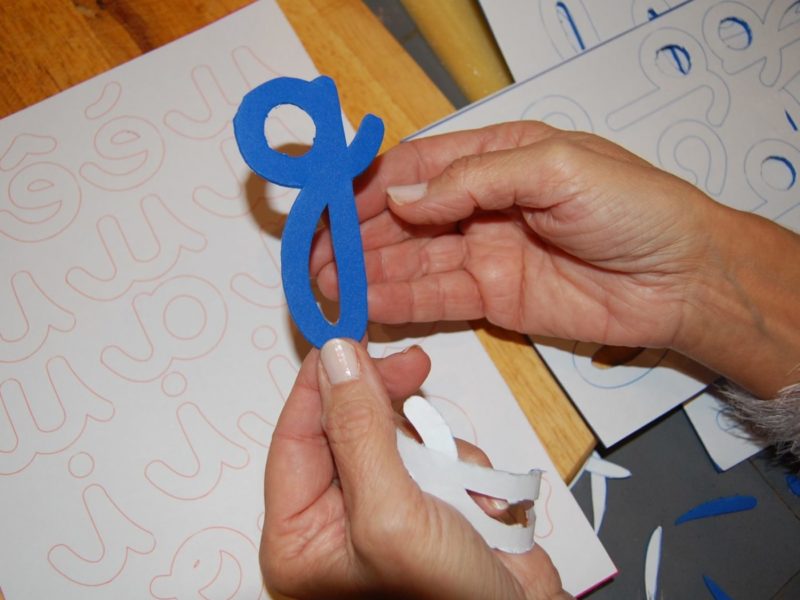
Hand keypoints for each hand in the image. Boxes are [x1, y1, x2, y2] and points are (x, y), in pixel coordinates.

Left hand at [261, 338, 566, 598]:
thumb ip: (359, 430)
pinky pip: (435, 452)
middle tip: (414, 366)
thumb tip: (335, 356)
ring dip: (437, 448)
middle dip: (388, 409)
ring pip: (397, 434)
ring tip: (463, 485)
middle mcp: (333, 522)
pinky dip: (462, 464)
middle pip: (346, 427)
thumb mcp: (391, 513)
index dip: (322, 383)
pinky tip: (483, 503)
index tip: (348, 336)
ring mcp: (382, 510)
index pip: (295, 437)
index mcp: (300, 537)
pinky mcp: (427, 502)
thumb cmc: (448, 598)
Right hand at [312, 122, 799, 396]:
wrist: (681, 279)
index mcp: (496, 156)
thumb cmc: (633, 207)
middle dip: (355, 234)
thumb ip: (475, 180)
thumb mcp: (556, 168)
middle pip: (403, 217)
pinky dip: (399, 301)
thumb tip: (402, 194)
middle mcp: (481, 204)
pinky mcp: (492, 298)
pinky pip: (436, 298)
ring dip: (366, 271)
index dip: (369, 182)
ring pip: (411, 260)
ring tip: (324, 286)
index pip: (416, 165)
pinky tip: (363, 305)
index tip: (327, 202)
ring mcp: (484, 253)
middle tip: (312, 254)